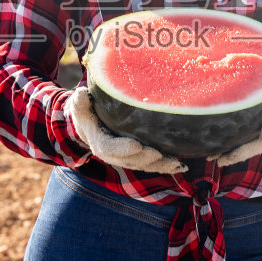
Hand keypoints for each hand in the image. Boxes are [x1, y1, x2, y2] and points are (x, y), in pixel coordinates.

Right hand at [66, 87, 183, 174]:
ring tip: (176, 163)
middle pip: (130, 160)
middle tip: (158, 153)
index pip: (109, 149)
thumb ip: (80, 102)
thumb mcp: (80, 106)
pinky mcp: (138, 158)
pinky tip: (181, 166)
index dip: (122, 149)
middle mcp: (114, 155)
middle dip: (145, 159)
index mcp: (99, 142)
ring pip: (144, 165)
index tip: (136, 145)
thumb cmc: (87, 112)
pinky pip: (152, 165)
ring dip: (160, 166)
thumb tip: (82, 94)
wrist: (91, 125)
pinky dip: (166, 167)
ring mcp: (126, 158)